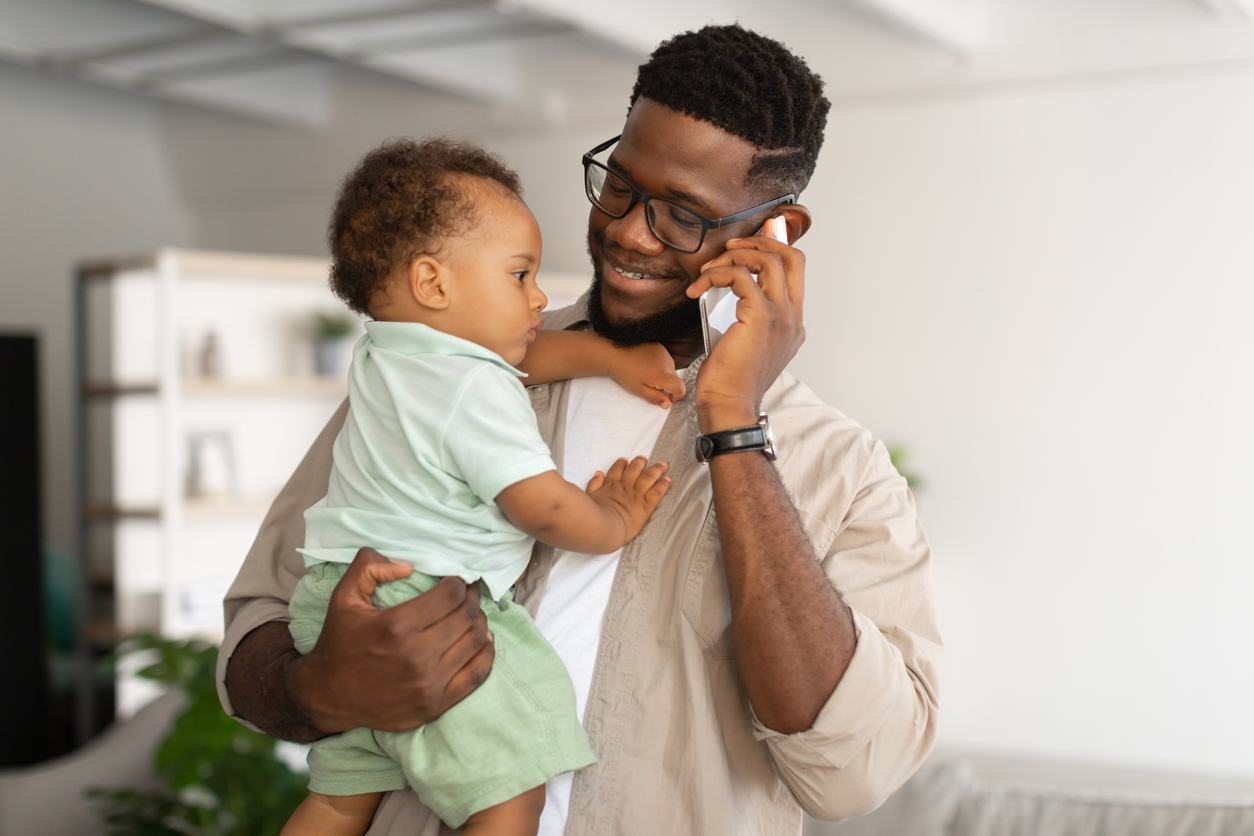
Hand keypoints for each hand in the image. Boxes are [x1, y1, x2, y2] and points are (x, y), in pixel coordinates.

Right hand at [287, 548, 493, 733]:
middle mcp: (416, 656)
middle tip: (468, 594)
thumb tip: (408, 565)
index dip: (459, 583)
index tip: (457, 581)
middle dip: (471, 599)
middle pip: (466, 616)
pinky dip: (486, 654)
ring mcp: (428, 683)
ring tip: (472, 615)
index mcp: (396, 626)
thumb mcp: (344, 597)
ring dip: (479, 623)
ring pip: (474, 642)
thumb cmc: (339, 643)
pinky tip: (483, 642)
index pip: (450, 595)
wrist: (327, 697)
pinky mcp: (436, 705)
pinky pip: (477, 675)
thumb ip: (369, 567)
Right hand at [586, 456, 671, 544]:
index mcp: (612, 485)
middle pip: (635, 469)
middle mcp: (626, 487)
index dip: (622, 463)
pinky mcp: (646, 505)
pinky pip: (657, 492)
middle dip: (640, 462)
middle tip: (644, 458)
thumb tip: (598, 473)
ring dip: (656, 469)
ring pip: (648, 477)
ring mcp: (637, 495)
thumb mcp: (590, 497)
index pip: (618, 469)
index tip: (625, 460)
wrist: (605, 527)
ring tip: (663, 465)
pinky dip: (663, 485)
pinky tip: (668, 480)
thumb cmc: (595, 515)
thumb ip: (594, 484)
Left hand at [606, 342, 685, 407]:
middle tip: (650, 385)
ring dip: (664, 374)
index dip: (678, 395)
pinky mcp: (660, 347)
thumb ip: (655, 398)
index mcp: (662, 375)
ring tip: (646, 373)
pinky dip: (660, 364)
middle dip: (667, 385)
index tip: (669, 398)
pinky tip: (647, 364)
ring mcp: (664, 353)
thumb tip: (667, 404)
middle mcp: (667, 362)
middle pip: (675, 378)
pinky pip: (666, 359)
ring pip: (670, 369)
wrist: (614, 353)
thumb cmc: (625, 373)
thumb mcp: (639, 390)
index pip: (681, 387)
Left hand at [684, 228, 805, 431]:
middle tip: (733, 246)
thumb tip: (731, 290)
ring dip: (735, 255)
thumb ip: (747, 318)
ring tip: (709, 269)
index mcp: (793, 324)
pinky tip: (698, 287)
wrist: (730, 407)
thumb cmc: (731, 382)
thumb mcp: (745, 344)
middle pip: (792, 257)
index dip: (776, 248)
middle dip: (762, 240)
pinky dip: (716, 274)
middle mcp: (793, 317)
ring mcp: (781, 316)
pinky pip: (740, 276)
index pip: (796, 272)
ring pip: (768, 260)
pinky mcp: (760, 317)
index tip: (749, 242)